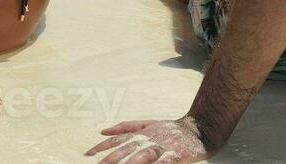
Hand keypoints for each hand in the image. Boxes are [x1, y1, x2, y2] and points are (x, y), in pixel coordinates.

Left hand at [86, 116, 211, 162]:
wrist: (198, 128)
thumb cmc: (170, 130)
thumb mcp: (147, 124)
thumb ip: (125, 127)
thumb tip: (102, 130)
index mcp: (141, 133)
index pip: (117, 140)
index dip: (102, 148)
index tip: (86, 156)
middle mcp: (149, 139)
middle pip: (126, 149)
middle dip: (111, 159)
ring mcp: (163, 147)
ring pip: (144, 155)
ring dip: (131, 163)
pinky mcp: (177, 155)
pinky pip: (166, 162)